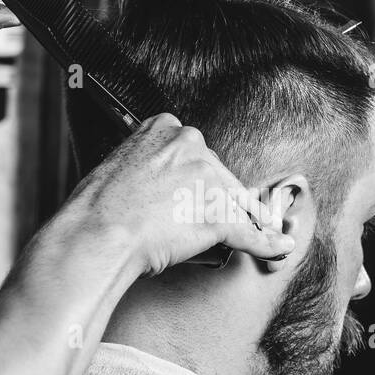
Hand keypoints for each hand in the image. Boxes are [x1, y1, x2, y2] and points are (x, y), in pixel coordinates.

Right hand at [61, 114, 295, 276]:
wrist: (96, 237)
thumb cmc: (96, 211)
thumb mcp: (118, 167)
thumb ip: (147, 166)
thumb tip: (160, 185)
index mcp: (165, 127)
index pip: (198, 155)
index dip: (198, 181)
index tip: (194, 196)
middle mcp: (191, 145)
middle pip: (221, 178)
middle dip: (217, 202)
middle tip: (196, 225)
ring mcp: (208, 179)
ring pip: (237, 204)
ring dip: (245, 223)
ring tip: (246, 238)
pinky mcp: (219, 215)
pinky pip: (250, 233)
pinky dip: (266, 244)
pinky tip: (278, 247)